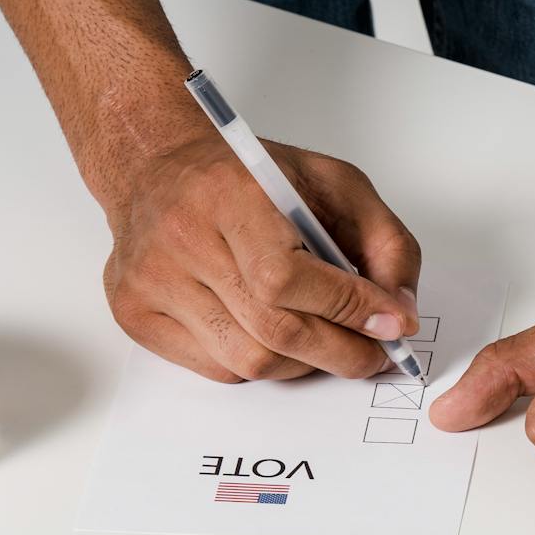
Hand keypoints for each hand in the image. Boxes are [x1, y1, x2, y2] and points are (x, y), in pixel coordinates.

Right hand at [98, 135, 422, 381]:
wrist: (158, 165)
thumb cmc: (251, 177)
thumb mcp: (336, 184)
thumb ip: (385, 243)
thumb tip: (399, 316)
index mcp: (229, 195)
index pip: (286, 279)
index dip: (348, 310)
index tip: (392, 326)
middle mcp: (180, 240)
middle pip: (273, 330)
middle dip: (341, 352)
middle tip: (374, 355)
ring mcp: (151, 282)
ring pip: (249, 360)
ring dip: (304, 364)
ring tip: (326, 342)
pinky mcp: (134, 314)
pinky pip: (218, 368)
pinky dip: (262, 364)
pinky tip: (274, 334)